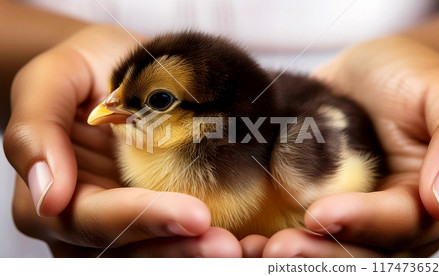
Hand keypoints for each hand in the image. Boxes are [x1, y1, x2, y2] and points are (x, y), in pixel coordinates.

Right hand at [6, 25, 241, 256]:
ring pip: (155, 253)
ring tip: (238, 247)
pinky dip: (205, 240)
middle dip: (177, 250)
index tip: (195, 216)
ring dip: (195, 253)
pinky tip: (242, 240)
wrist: (118, 66)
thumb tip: (49, 196)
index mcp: (57, 195)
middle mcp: (91, 218)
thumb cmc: (84, 70)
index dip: (141, 219)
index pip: (94, 219)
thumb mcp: (51, 80)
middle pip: (129, 250)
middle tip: (226, 246)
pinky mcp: (160, 212)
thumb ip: (35, 129)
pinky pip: (180, 237)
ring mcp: (128, 220)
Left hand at [241, 36, 438, 256]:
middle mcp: (383, 216)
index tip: (318, 215)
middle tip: (276, 249)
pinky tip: (245, 237)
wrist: (366, 73)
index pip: (397, 224)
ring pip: (323, 248)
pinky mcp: (308, 201)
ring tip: (252, 250)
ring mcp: (344, 212)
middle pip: (357, 251)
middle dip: (317, 254)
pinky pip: (291, 227)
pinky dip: (268, 234)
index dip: (360, 222)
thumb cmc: (405, 75)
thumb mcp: (438, 91)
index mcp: (420, 199)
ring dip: (290, 254)